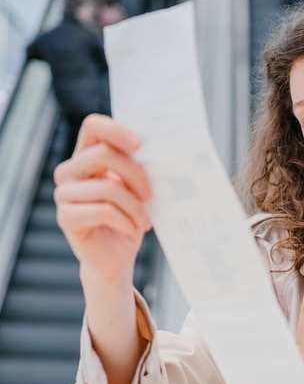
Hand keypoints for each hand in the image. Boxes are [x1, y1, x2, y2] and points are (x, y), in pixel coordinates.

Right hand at [54, 114, 151, 286]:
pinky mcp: (66, 217)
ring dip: (134, 207)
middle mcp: (70, 171)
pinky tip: (131, 229)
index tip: (140, 144)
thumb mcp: (137, 188)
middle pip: (102, 154)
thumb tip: (160, 149)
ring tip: (144, 220)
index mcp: (87, 156)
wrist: (116, 256)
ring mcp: (64, 194)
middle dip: (135, 175)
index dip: (115, 130)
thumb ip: (138, 166)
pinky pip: (104, 211)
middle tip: (150, 195)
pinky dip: (126, 221)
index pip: (93, 127)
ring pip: (107, 187)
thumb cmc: (129, 218)